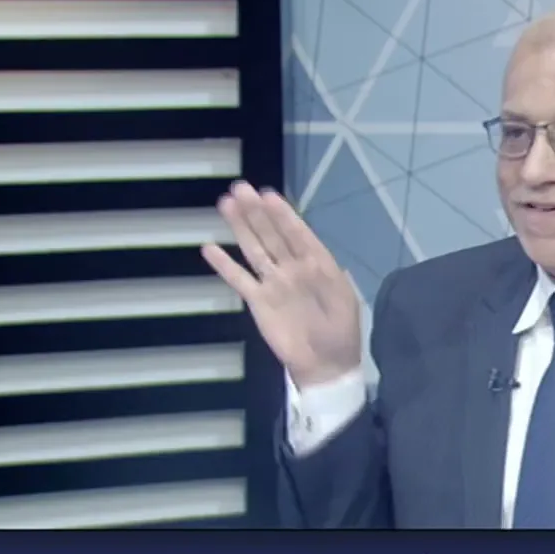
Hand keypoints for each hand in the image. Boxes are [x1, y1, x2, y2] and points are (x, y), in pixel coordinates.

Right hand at [203, 181, 361, 386]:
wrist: (326, 365)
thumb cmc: (341, 332)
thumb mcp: (344, 299)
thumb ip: (331, 274)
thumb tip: (314, 253)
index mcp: (317, 264)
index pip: (297, 233)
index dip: (283, 214)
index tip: (268, 195)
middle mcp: (292, 268)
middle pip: (272, 234)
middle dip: (257, 212)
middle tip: (240, 188)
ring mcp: (273, 283)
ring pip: (254, 249)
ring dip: (241, 227)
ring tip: (226, 203)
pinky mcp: (258, 302)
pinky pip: (240, 280)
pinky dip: (225, 266)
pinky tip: (210, 248)